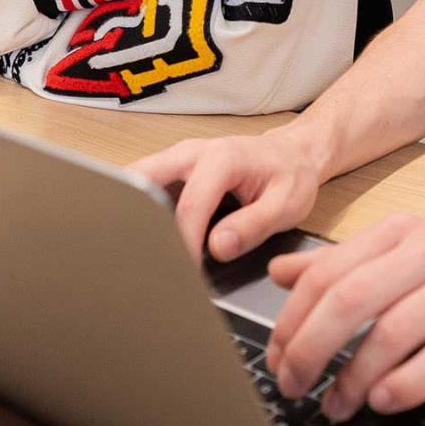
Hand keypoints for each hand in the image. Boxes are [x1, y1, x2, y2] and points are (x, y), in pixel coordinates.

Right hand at [128, 128, 320, 263]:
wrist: (292, 153)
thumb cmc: (290, 175)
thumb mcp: (286, 205)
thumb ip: (253, 226)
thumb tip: (218, 246)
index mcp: (221, 158)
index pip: (189, 206)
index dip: (184, 244)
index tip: (186, 273)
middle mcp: (192, 152)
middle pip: (143, 180)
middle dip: (135, 219)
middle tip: (141, 258)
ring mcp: (179, 158)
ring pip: (137, 180)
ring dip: (132, 213)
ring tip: (140, 250)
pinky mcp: (174, 169)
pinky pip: (145, 186)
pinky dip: (139, 210)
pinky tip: (148, 237)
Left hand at [263, 216, 424, 419]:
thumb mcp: (407, 252)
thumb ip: (344, 262)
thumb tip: (280, 272)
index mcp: (404, 231)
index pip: (328, 272)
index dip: (291, 320)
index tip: (274, 356)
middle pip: (351, 299)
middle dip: (310, 349)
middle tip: (292, 385)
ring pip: (392, 332)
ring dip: (353, 378)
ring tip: (335, 405)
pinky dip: (404, 385)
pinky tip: (382, 400)